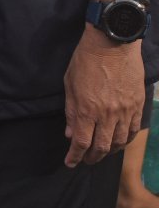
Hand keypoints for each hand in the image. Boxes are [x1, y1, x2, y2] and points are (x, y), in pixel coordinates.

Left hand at [62, 23, 144, 166]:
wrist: (112, 44)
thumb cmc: (85, 61)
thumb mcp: (69, 84)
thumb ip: (71, 112)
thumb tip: (70, 134)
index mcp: (87, 110)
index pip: (81, 142)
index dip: (75, 156)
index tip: (70, 163)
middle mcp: (107, 115)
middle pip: (101, 147)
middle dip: (92, 157)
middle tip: (85, 160)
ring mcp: (125, 111)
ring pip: (119, 142)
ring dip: (109, 151)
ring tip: (101, 152)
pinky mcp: (137, 105)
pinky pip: (133, 130)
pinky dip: (125, 140)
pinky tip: (119, 141)